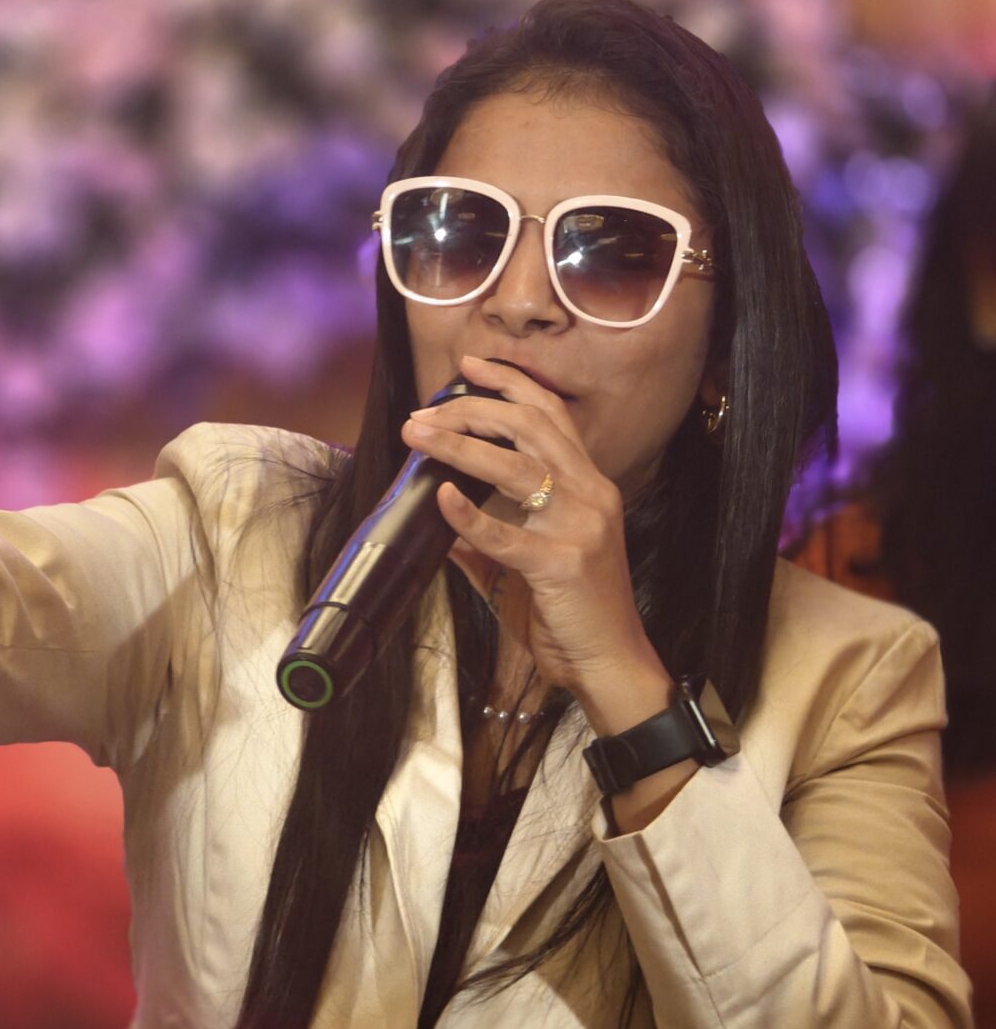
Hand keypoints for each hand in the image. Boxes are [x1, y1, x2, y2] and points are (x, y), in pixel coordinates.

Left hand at [402, 353, 669, 722]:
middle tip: (423, 412)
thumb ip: (486, 540)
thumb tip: (438, 520)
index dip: (513, 383)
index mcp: (588, 486)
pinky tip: (442, 496)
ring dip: (459, 445)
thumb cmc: (569, 613)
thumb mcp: (528, 564)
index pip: (552, 416)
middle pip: (531, 426)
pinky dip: (470, 514)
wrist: (610, 663)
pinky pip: (506, 534)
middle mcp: (590, 494)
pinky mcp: (563, 565)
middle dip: (472, 410)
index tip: (471, 365)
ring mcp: (580, 527)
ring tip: (418, 435)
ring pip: (516, 466)